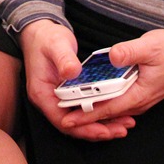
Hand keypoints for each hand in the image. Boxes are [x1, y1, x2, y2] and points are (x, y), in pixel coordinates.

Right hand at [19, 19, 137, 140]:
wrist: (40, 33)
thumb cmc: (46, 38)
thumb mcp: (56, 44)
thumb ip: (64, 59)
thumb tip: (72, 72)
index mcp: (42, 93)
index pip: (62, 120)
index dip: (83, 128)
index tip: (103, 130)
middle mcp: (49, 100)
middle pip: (73, 126)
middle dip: (97, 131)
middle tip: (121, 130)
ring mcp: (58, 98)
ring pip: (80, 120)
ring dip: (101, 125)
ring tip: (123, 125)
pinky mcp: (67, 95)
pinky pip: (83, 110)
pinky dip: (98, 113)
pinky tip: (114, 112)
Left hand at [54, 26, 163, 135]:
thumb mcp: (151, 46)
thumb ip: (129, 51)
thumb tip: (112, 56)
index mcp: (138, 93)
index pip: (107, 108)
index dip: (86, 114)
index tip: (67, 118)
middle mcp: (138, 100)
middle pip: (106, 113)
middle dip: (84, 116)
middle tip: (61, 116)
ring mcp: (140, 98)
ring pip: (112, 109)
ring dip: (92, 111)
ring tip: (71, 110)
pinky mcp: (140, 92)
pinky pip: (118, 102)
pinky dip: (104, 103)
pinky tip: (92, 97)